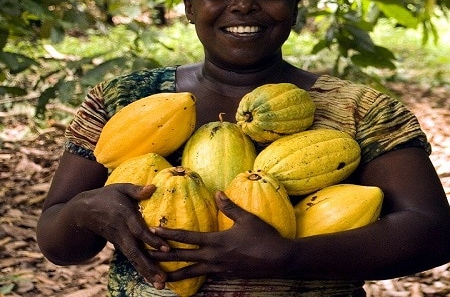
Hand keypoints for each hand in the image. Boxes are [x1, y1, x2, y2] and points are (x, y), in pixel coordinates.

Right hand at [71, 183, 169, 287]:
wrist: (81, 213)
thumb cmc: (106, 197)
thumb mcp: (120, 188)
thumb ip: (136, 190)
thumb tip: (153, 187)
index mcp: (124, 216)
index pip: (138, 231)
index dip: (151, 240)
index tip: (166, 248)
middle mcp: (122, 232)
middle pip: (135, 252)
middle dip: (149, 266)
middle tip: (162, 279)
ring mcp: (119, 241)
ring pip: (133, 259)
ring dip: (146, 272)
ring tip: (161, 285)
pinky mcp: (119, 246)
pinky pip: (132, 259)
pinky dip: (141, 269)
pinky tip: (153, 279)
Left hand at [148, 191, 288, 281]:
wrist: (279, 259)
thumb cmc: (264, 236)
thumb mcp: (247, 219)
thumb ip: (230, 207)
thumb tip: (218, 193)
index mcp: (217, 241)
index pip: (187, 237)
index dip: (169, 233)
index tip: (153, 231)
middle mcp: (214, 256)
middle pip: (183, 257)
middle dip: (162, 256)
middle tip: (144, 256)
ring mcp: (219, 268)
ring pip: (191, 272)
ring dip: (174, 274)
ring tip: (159, 278)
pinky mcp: (226, 275)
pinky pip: (205, 277)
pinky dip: (193, 279)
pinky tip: (187, 280)